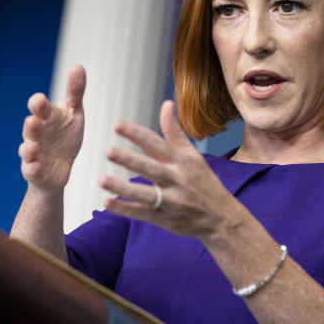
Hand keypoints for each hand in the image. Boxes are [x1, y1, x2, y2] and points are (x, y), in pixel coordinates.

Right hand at [19, 65, 85, 192]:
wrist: (59, 169)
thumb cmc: (64, 137)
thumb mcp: (73, 114)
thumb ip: (75, 92)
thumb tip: (79, 66)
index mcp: (46, 117)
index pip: (38, 107)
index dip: (38, 104)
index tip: (40, 100)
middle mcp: (36, 133)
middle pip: (30, 127)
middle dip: (31, 125)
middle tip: (33, 121)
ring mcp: (33, 152)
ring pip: (27, 148)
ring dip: (28, 147)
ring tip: (32, 147)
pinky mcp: (34, 171)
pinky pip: (31, 170)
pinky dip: (32, 168)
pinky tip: (36, 167)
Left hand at [100, 100, 238, 239]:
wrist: (221, 218)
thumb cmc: (203, 182)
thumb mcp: (192, 155)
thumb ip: (174, 132)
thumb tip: (166, 103)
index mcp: (182, 161)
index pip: (157, 144)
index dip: (137, 134)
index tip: (117, 125)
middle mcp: (177, 180)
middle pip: (151, 168)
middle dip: (130, 160)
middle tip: (108, 151)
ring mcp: (171, 201)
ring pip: (145, 194)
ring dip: (123, 188)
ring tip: (102, 180)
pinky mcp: (164, 219)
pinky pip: (142, 214)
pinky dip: (124, 209)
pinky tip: (107, 202)